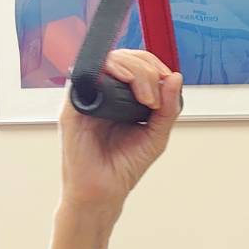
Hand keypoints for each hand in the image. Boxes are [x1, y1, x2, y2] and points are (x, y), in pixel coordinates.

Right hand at [58, 50, 182, 213]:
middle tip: (156, 99)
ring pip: (109, 61)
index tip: (167, 83)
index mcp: (120, 96)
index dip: (154, 65)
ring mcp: (87, 97)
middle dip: (147, 70)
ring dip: (135, 72)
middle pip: (124, 57)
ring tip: (147, 101)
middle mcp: (102, 93)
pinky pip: (87, 78)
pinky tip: (130, 94)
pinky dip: (111, 75)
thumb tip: (176, 77)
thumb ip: (169, 107)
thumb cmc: (124, 166)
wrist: (103, 192)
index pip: (136, 62)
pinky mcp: (73, 107)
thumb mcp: (157, 134)